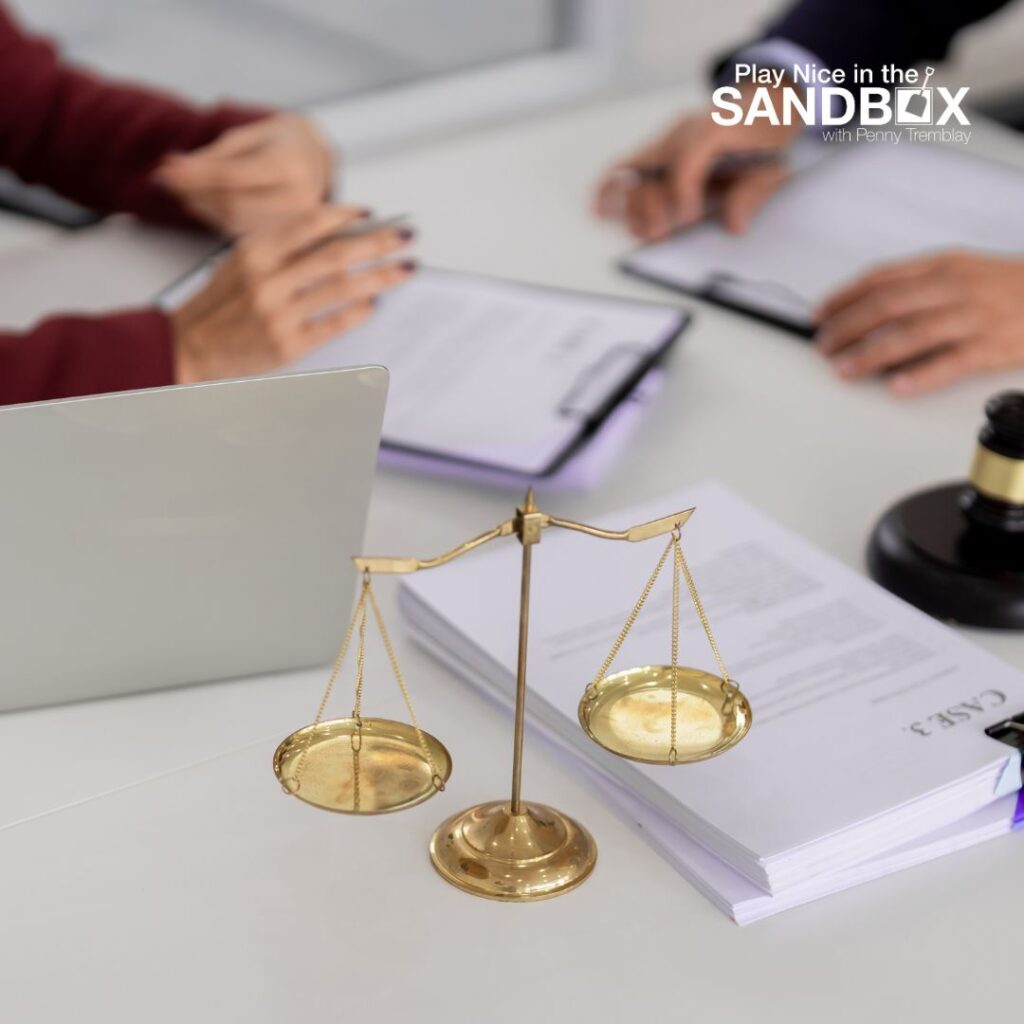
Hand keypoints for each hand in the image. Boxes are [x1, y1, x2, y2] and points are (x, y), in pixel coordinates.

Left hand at [156, 113, 333, 235]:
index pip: (234, 176)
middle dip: (195, 193)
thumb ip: (215, 155)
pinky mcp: (286, 236)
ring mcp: (295, 223)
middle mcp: (299, 199)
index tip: (166, 168)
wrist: (316, 160)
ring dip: (201, 206)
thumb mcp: (249, 136)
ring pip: (235, 223)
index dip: (196, 175)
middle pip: (233, 205)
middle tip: (166, 179)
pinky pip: (242, 232)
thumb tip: (174, 168)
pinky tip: (200, 202)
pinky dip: (214, 218)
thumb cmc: (280, 142)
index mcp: (291, 166)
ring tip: (180, 189)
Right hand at [169, 205, 415, 383]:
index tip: (371, 212)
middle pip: (335, 255)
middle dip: (377, 243)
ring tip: (405, 268)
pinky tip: (376, 303)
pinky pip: (333, 324)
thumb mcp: (241, 262)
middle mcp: (267, 280)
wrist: (188, 346)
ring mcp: (278, 314)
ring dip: (380, 277)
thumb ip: (281, 247)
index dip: (345, 215)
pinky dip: (358, 312)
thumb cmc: (220, 303)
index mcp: (254, 251)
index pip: (309, 223)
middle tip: (406, 237)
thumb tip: (337, 234)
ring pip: (342, 289)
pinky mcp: (288, 345)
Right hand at [593, 85, 799, 239]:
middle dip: (652, 208)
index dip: (682, 193)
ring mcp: (666, 140)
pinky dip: (611, 188)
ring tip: (643, 232)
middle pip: (652, 170)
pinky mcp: (657, 150)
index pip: (685, 162)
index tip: (688, 218)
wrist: (762, 101)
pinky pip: (626, 166)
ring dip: (633, 207)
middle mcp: (682, 132)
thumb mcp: (773, 164)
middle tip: (660, 235)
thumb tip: (733, 224)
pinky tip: (600, 209)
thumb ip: (752, 194)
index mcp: (713, 128)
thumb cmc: (766, 132)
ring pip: (633, 173)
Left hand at [815, 251, 1023, 395]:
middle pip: (888, 305)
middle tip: (824, 346)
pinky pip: (950, 362)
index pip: (882, 278)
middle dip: (848, 326)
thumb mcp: (963, 272)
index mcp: (944, 266)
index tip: (820, 314)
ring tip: (845, 369)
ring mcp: (973, 317)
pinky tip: (895, 386)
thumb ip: (919, 287)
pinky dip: (920, 375)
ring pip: (911, 333)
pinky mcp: (991, 346)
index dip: (844, 297)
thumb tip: (868, 309)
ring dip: (871, 353)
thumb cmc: (1008, 288)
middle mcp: (955, 287)